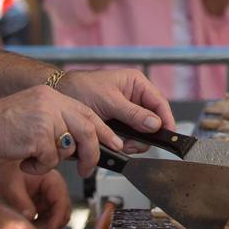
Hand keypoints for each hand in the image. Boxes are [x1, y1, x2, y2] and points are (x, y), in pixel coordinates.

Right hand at [0, 84, 119, 176]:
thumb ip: (56, 124)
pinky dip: (38, 167)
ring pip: (67, 148)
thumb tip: (80, 144)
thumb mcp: (33, 116)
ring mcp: (45, 117)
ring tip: (33, 158)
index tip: (116, 144)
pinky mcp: (38, 135)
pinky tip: (23, 161)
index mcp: (51, 96)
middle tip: (88, 169)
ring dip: (53, 161)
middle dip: (93, 153)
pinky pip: (50, 160)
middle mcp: (50, 102)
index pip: (87, 112)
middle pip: (87, 129)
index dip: (104, 131)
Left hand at [0, 165, 72, 228]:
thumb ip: (21, 202)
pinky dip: (41, 226)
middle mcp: (56, 191)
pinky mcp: (44, 206)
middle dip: (52, 226)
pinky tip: (29, 228)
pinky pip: (48, 220)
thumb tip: (30, 218)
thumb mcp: (12, 186)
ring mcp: (51, 199)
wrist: (6, 167)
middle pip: (62, 214)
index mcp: (53, 182)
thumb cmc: (9, 172)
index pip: (61, 204)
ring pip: (56, 220)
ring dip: (46, 228)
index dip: (56, 220)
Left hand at [56, 67, 176, 140]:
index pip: (160, 103)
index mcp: (136, 84)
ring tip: (121, 144)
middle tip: (133, 144)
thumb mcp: (109, 101)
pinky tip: (116, 144)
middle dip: (146, 136)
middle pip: (153, 121)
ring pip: (142, 133)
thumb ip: (133, 114)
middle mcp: (135, 98)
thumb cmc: (81, 89)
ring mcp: (127, 112)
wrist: (60, 95)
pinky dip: (125, 144)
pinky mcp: (118, 124)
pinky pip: (129, 137)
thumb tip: (155, 124)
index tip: (168, 136)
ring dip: (134, 142)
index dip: (167, 120)